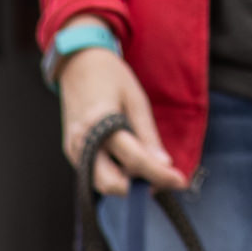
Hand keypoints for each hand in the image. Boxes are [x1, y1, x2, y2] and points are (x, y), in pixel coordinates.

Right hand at [57, 36, 184, 196]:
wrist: (78, 65)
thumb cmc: (109, 77)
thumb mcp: (136, 101)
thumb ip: (148, 136)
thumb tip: (163, 164)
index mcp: (101, 124)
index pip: (134, 160)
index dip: (160, 174)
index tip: (180, 181)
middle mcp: (83, 143)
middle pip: (111, 185)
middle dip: (136, 185)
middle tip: (157, 174)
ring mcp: (73, 150)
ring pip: (102, 184)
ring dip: (124, 181)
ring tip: (142, 162)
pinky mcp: (71, 153)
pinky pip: (95, 174)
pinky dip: (114, 173)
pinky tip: (126, 158)